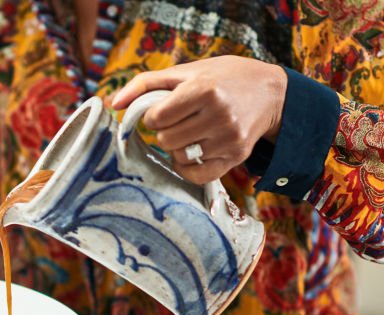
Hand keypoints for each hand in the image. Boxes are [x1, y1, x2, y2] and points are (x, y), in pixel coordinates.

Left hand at [110, 55, 286, 184]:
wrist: (270, 93)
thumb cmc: (222, 78)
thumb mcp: (187, 71)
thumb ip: (145, 84)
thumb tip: (113, 104)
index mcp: (204, 90)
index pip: (156, 118)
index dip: (152, 116)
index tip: (163, 111)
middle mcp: (218, 115)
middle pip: (165, 140)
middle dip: (165, 132)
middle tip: (178, 123)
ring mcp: (228, 139)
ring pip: (179, 157)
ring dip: (177, 148)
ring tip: (190, 134)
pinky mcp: (236, 157)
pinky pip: (197, 175)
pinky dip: (188, 167)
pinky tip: (194, 151)